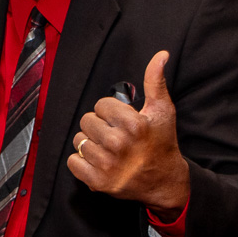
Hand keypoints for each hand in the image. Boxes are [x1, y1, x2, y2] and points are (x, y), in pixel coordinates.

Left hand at [67, 50, 189, 219]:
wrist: (164, 182)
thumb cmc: (162, 143)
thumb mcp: (162, 110)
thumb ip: (155, 81)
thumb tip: (161, 55)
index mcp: (133, 124)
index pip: (100, 105)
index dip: (110, 112)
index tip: (122, 121)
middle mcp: (119, 144)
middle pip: (86, 121)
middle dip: (99, 126)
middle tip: (114, 135)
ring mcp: (108, 165)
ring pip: (79, 141)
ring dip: (90, 143)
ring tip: (107, 149)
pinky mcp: (98, 182)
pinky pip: (73, 161)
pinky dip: (81, 161)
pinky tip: (98, 161)